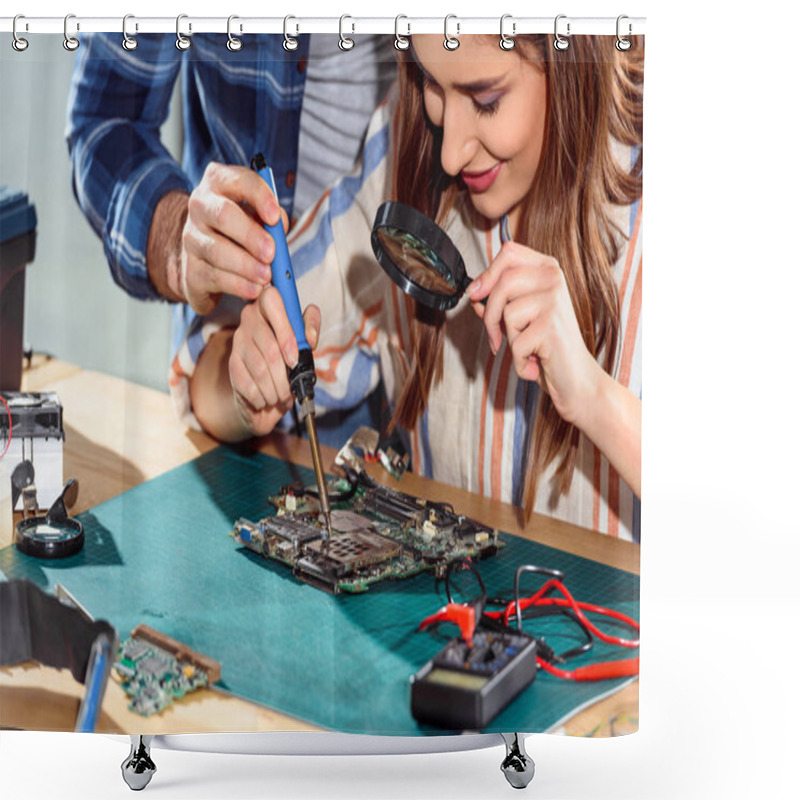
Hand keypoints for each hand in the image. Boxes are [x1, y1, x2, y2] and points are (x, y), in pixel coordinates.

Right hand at [180, 162, 288, 313]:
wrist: (208, 259)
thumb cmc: (242, 230)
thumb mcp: (260, 216)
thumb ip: (272, 218)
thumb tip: (279, 225)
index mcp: (220, 182)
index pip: (240, 180)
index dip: (259, 196)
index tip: (274, 217)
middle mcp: (201, 206)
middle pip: (223, 215)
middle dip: (250, 235)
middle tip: (271, 253)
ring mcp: (191, 237)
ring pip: (217, 249)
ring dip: (246, 265)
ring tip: (267, 276)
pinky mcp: (191, 268)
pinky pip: (214, 276)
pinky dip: (238, 285)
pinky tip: (254, 289)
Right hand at [228, 290, 321, 435]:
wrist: (266, 377)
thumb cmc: (290, 352)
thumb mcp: (305, 336)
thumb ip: (310, 327)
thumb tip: (310, 338)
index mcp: (269, 304)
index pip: (272, 301)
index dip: (285, 333)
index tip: (294, 360)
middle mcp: (250, 317)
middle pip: (270, 347)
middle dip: (284, 377)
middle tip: (291, 392)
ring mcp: (238, 339)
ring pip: (259, 368)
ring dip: (274, 390)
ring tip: (282, 398)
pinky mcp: (232, 361)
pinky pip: (246, 382)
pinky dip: (261, 397)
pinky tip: (266, 400)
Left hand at [467, 241, 601, 427]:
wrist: (576, 378)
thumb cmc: (546, 347)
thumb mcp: (520, 318)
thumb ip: (498, 301)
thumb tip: (474, 292)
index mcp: (548, 269)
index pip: (509, 252)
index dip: (487, 274)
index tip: (476, 295)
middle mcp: (554, 279)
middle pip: (503, 283)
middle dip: (490, 315)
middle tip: (496, 337)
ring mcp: (555, 301)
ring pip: (506, 313)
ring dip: (509, 340)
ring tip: (528, 349)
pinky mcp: (552, 327)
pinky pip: (516, 342)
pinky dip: (519, 362)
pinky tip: (535, 363)